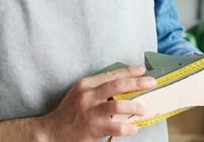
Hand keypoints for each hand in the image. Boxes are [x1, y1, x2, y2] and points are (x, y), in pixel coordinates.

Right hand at [41, 65, 155, 140]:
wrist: (52, 132)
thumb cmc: (69, 113)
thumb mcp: (79, 94)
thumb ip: (97, 88)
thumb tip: (124, 86)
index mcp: (85, 84)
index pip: (111, 74)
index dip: (129, 71)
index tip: (143, 70)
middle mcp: (88, 96)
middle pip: (117, 85)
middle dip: (137, 83)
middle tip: (151, 82)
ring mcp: (90, 112)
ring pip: (118, 105)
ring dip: (135, 106)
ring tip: (143, 109)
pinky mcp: (92, 128)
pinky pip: (116, 126)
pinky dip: (128, 127)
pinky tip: (134, 128)